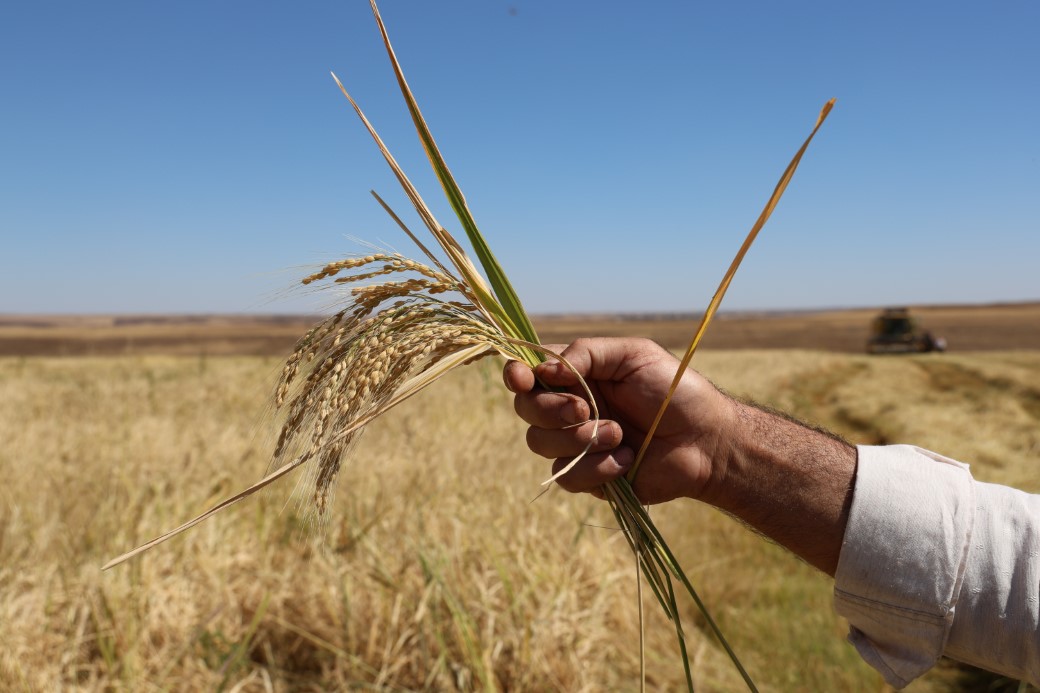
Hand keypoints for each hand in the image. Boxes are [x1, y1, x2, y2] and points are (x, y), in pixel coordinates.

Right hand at [503, 337, 735, 504]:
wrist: (706, 439)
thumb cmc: (674, 390)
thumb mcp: (633, 355)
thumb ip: (587, 353)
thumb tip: (544, 370)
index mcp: (577, 376)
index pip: (529, 373)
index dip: (517, 375)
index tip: (523, 378)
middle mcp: (570, 409)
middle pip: (526, 410)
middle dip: (550, 409)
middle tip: (586, 409)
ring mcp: (576, 444)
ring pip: (540, 444)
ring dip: (578, 439)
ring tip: (619, 434)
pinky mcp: (589, 477)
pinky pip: (568, 476)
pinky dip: (597, 467)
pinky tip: (627, 459)